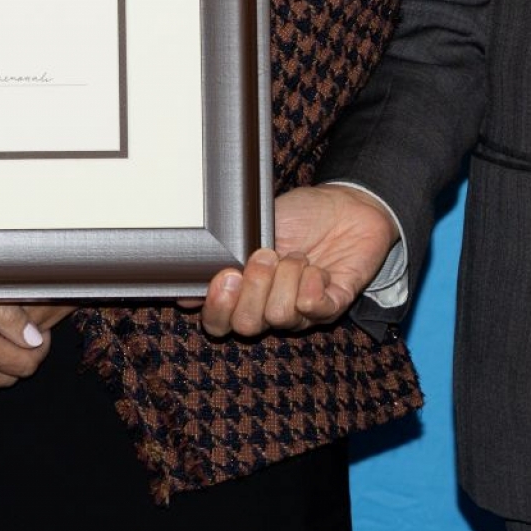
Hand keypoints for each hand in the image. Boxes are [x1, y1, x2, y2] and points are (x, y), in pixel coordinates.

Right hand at [197, 184, 397, 337]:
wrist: (346, 205)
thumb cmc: (299, 216)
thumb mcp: (254, 229)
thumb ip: (225, 257)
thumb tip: (184, 289)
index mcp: (246, 293)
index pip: (218, 323)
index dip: (218, 305)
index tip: (227, 274)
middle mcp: (270, 310)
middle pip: (246, 325)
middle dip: (254, 284)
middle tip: (267, 254)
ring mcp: (301, 313)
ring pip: (278, 315)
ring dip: (288, 274)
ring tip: (299, 254)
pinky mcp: (332, 308)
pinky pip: (314, 309)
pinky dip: (313, 282)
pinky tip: (318, 267)